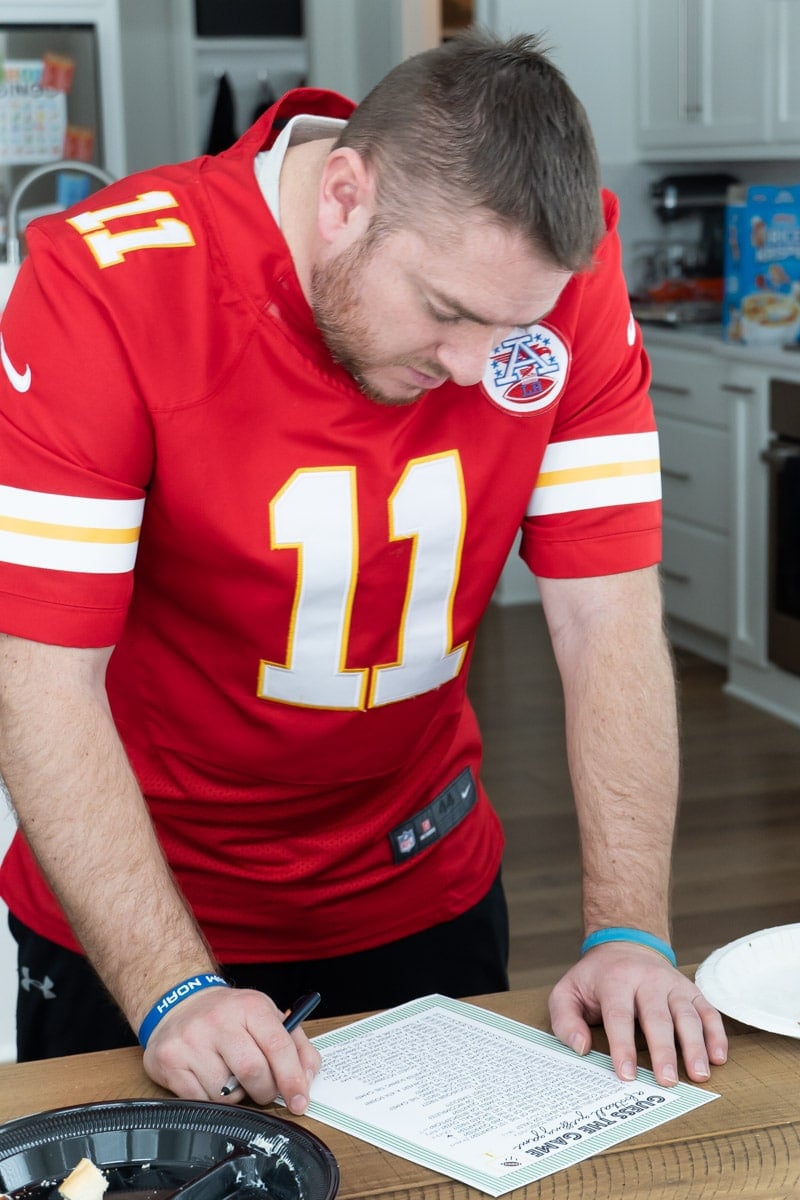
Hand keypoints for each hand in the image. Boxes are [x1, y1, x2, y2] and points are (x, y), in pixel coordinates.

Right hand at [142, 986, 321, 1107]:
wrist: (180, 1002)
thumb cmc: (229, 1015)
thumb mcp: (266, 1016)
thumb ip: (295, 1045)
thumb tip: (308, 1077)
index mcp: (250, 1006)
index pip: (279, 1046)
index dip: (293, 1079)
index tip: (300, 1101)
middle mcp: (219, 1020)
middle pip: (253, 1072)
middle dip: (264, 1091)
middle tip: (264, 1090)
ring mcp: (192, 1039)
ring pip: (225, 1092)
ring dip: (235, 1096)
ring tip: (230, 1077)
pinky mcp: (170, 1059)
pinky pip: (199, 1099)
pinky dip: (210, 1099)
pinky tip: (209, 1079)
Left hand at [548, 944, 727, 1086]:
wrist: (625, 945)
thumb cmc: (596, 979)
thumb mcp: (567, 992)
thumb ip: (565, 1020)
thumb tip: (580, 1047)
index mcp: (614, 980)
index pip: (619, 1015)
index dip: (623, 1046)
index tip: (627, 1075)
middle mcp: (646, 979)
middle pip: (657, 1017)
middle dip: (663, 1050)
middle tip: (667, 1081)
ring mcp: (672, 984)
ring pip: (687, 1014)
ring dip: (695, 1046)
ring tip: (699, 1075)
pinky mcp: (690, 990)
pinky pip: (708, 1010)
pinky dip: (716, 1033)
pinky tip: (718, 1056)